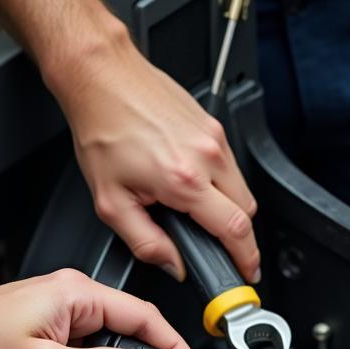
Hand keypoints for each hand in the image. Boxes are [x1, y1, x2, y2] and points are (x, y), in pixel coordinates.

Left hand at [48, 30, 259, 282]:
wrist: (101, 76)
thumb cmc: (102, 128)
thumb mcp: (111, 202)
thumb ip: (145, 243)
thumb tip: (173, 265)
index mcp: (184, 181)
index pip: (235, 230)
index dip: (246, 258)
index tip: (248, 272)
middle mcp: (207, 156)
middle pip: (246, 212)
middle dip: (237, 236)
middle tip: (220, 248)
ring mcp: (213, 137)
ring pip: (241, 188)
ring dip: (228, 208)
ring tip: (197, 211)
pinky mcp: (212, 124)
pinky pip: (229, 166)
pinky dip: (219, 183)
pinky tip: (190, 180)